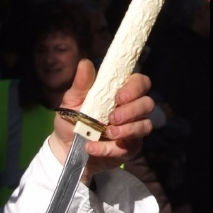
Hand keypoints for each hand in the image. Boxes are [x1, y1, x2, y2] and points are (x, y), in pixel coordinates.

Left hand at [49, 59, 153, 180]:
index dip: (135, 87)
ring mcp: (133, 130)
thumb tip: (85, 62)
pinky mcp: (128, 149)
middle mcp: (132, 110)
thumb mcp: (72, 101)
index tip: (119, 96)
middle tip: (112, 117)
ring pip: (145, 126)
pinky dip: (110, 148)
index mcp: (121, 93)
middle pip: (147, 104)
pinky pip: (129, 147)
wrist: (64, 149)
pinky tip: (92, 148)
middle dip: (132, 110)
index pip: (141, 82)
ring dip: (127, 129)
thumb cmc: (71, 121)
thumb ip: (81, 84)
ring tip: (107, 132)